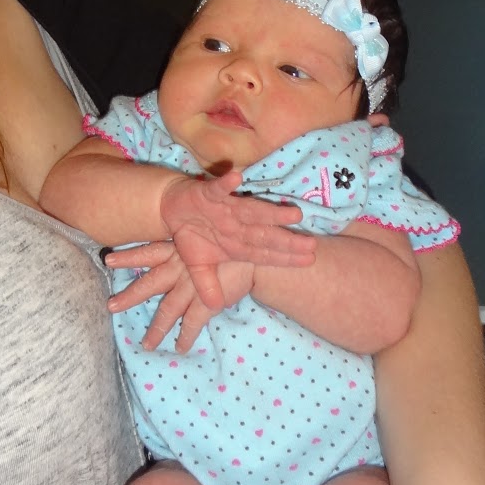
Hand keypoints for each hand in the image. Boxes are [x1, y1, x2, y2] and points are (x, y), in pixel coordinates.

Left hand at [106, 244, 257, 351]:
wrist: (256, 258)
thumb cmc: (232, 246)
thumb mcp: (207, 241)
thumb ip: (192, 248)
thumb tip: (180, 252)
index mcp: (179, 251)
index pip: (148, 253)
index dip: (129, 256)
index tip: (108, 259)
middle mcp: (181, 269)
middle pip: (149, 284)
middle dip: (129, 296)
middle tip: (110, 306)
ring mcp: (192, 287)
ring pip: (168, 311)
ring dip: (156, 329)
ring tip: (145, 344)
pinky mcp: (207, 303)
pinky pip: (192, 324)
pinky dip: (185, 337)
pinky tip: (179, 348)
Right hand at [158, 166, 314, 309]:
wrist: (172, 209)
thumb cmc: (193, 235)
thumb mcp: (198, 266)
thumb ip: (207, 284)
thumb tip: (214, 307)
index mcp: (237, 244)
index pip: (265, 253)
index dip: (286, 257)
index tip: (309, 260)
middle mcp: (237, 225)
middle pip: (265, 234)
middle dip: (287, 240)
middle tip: (312, 244)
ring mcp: (225, 208)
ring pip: (251, 210)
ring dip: (271, 212)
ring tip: (294, 214)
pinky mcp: (208, 193)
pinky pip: (218, 189)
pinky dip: (226, 184)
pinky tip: (237, 178)